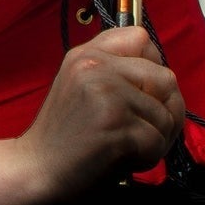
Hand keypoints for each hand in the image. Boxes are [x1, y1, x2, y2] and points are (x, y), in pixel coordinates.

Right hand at [14, 26, 182, 203]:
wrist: (38, 166)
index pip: (141, 38)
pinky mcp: (116, 125)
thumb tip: (163, 74)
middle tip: (140, 127)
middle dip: (164, 109)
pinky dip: (148, 156)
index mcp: (86, 54)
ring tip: (125, 144)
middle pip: (166, 78)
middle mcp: (94, 66)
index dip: (151, 66)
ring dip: (155, 138)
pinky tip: (122, 157)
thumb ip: (113, 69)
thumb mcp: (80, 84)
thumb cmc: (66, 132)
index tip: (138, 91)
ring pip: (166, 114)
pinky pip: (158, 140)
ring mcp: (105, 94)